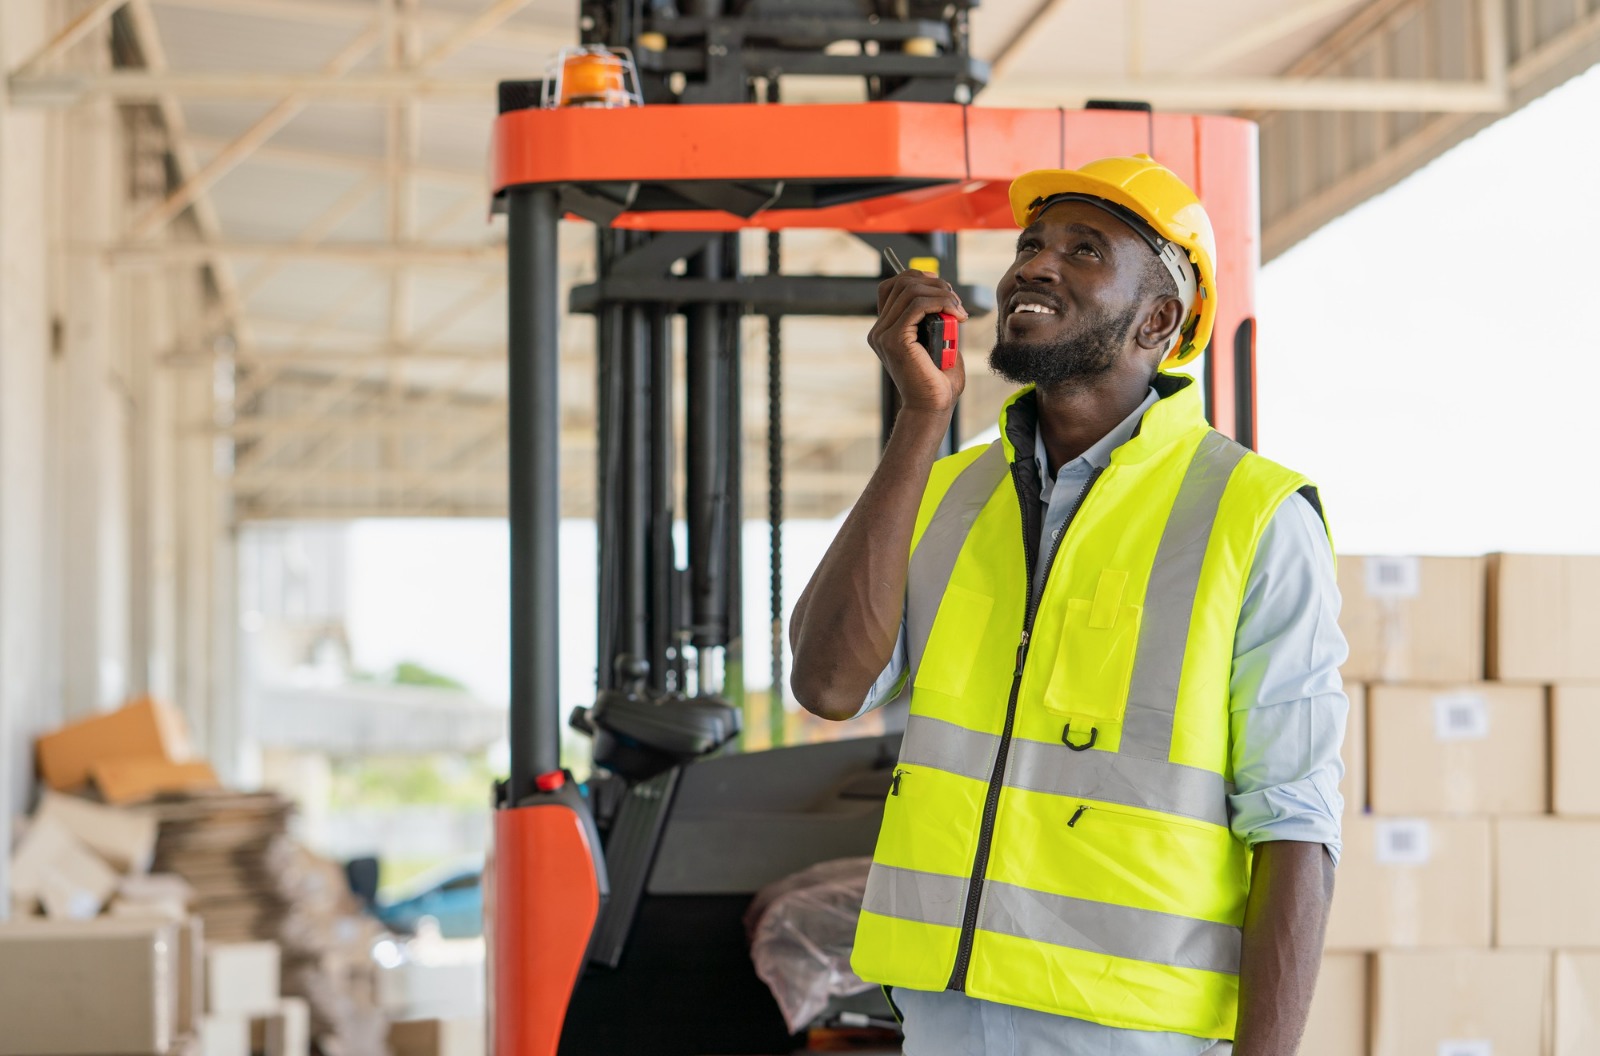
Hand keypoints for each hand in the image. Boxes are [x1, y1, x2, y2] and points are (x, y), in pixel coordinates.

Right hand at [868, 270, 969, 416]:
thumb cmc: (938, 381)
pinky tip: (956, 314)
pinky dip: (941, 303)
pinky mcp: (895, 339)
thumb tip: (944, 293)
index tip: (945, 289)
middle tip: (957, 302)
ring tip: (959, 310)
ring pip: (911, 290)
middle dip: (935, 284)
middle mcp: (879, 330)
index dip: (919, 278)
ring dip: (942, 294)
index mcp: (885, 330)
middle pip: (902, 282)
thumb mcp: (938, 341)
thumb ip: (935, 318)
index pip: (893, 286)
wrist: (933, 407)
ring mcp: (884, 334)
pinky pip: (918, 305)